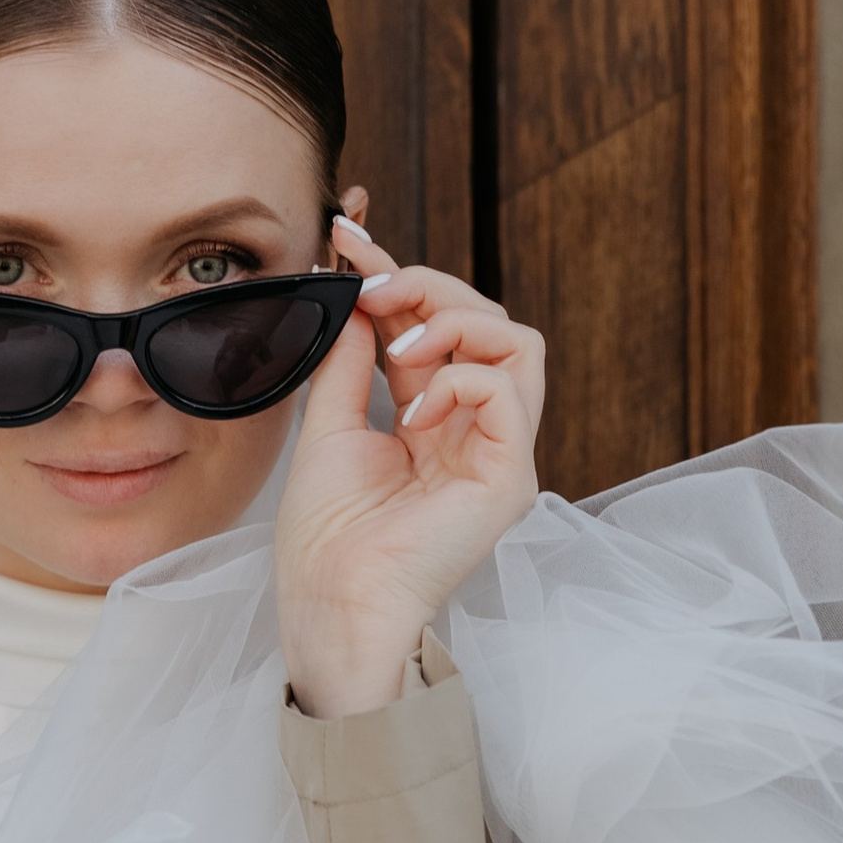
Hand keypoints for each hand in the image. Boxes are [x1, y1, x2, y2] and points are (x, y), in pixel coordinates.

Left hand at [275, 215, 545, 718]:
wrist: (331, 605)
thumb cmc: (326, 539)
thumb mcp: (328, 425)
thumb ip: (349, 360)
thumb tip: (357, 294)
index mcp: (434, 418)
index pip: (434, 326)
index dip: (397, 275)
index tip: (347, 238)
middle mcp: (476, 430)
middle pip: (487, 320)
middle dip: (427, 286)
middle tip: (373, 289)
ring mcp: (500, 453)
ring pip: (516, 341)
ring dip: (452, 321)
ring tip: (397, 346)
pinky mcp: (511, 477)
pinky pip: (510, 391)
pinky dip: (460, 378)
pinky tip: (413, 406)